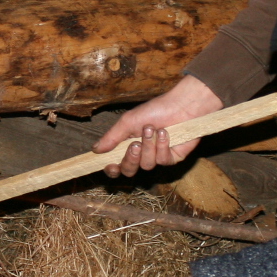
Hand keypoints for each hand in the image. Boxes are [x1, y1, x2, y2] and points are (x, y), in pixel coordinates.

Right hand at [93, 76, 223, 177]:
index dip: (112, 170)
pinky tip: (165, 133)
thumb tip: (95, 150)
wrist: (181, 105)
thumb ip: (112, 137)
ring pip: (147, 165)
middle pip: (129, 171)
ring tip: (152, 130)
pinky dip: (162, 146)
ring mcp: (157, 158)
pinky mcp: (172, 158)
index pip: (117, 166)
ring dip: (148, 147)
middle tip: (135, 144)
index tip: (111, 165)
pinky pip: (162, 161)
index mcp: (128, 147)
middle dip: (131, 158)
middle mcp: (142, 155)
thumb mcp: (128, 121)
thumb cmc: (155, 110)